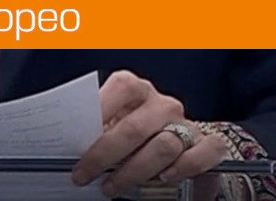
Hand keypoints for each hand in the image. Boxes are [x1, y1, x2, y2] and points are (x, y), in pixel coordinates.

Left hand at [71, 71, 227, 199]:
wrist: (175, 146)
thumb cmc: (133, 137)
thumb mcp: (113, 127)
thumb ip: (98, 130)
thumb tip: (68, 141)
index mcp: (137, 90)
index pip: (121, 87)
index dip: (100, 108)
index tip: (76, 135)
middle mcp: (162, 105)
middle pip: (136, 127)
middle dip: (105, 155)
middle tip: (83, 175)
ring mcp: (186, 125)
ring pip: (164, 146)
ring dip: (134, 171)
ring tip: (111, 187)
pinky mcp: (206, 145)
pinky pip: (202, 153)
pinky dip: (184, 167)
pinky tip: (164, 177)